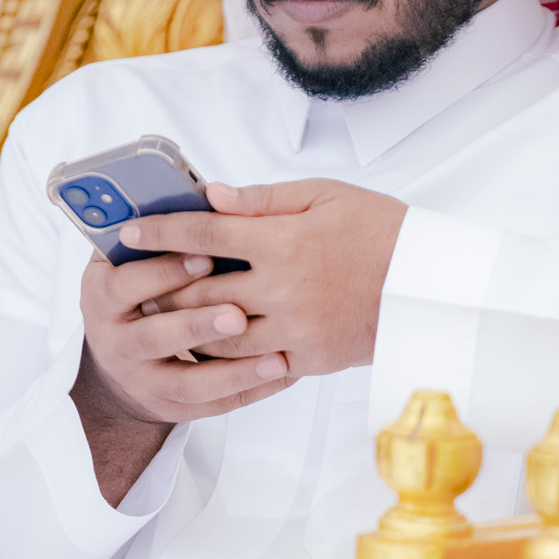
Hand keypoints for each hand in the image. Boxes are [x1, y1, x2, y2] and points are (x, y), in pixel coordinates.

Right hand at [76, 243, 288, 429]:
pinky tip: (280, 373)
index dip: (163, 270)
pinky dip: (247, 391)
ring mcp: (142, 380)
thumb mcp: (131, 255)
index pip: (125, 283)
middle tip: (238, 314)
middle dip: (197, 324)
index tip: (203, 255)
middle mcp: (115, 341)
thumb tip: (210, 194)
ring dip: (230, 371)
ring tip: (274, 356)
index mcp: (103, 294)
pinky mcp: (169, 407)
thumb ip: (162, 231)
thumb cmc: (140, 288)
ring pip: (186, 382)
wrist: (123, 357)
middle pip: (154, 337)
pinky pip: (211, 405)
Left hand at [116, 178, 407, 378]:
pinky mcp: (310, 358)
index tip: (130, 231)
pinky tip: (208, 344)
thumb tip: (213, 196)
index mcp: (284, 241)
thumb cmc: (379, 229)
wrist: (428, 284)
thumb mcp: (325, 195)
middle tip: (134, 281)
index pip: (204, 234)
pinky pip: (253, 363)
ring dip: (185, 326)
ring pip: (219, 334)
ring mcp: (296, 328)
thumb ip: (264, 199)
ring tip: (164, 316)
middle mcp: (284, 288)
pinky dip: (224, 356)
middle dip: (161, 286)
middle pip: (201, 290)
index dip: (160, 231)